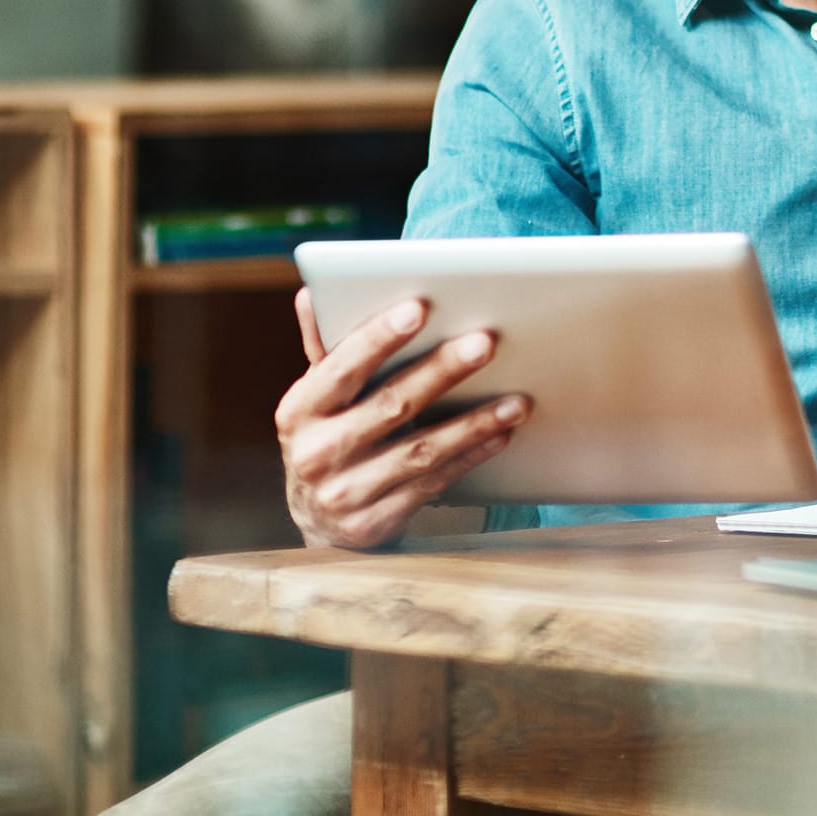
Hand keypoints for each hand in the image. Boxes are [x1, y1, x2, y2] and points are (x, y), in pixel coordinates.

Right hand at [275, 286, 530, 549]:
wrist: (314, 519)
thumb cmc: (325, 433)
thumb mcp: (315, 395)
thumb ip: (324, 346)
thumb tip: (311, 293)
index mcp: (300, 410)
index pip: (342, 367)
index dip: (379, 338)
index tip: (420, 308)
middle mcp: (318, 453)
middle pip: (391, 405)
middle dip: (442, 371)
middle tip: (485, 341)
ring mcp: (347, 492)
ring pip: (421, 450)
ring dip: (473, 423)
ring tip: (515, 400)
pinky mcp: (377, 522)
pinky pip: (433, 483)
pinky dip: (470, 456)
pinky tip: (501, 434)